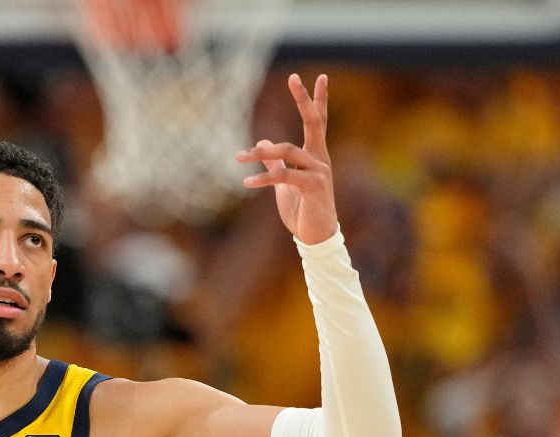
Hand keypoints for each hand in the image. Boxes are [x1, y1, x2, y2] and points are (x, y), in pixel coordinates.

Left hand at [236, 74, 336, 244]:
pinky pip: (284, 176)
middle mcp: (320, 159)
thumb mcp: (284, 183)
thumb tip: (263, 140)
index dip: (317, 99)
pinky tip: (247, 182)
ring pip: (288, 150)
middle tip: (293, 78)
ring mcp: (319, 171)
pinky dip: (263, 178)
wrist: (314, 236)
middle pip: (314, 122)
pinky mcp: (314, 186)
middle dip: (303, 99)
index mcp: (314, 155)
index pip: (317, 121)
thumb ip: (276, 162)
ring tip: (239, 157)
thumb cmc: (302, 209)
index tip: (318, 76)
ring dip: (260, 152)